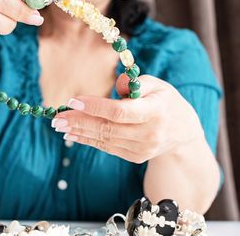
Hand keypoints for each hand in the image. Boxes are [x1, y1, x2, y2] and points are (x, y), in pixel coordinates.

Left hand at [51, 74, 204, 162]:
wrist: (182, 132)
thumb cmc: (165, 101)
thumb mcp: (156, 85)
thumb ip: (135, 82)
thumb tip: (117, 84)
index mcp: (156, 111)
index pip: (120, 111)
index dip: (95, 107)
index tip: (73, 100)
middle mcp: (149, 133)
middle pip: (108, 128)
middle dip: (79, 121)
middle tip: (56, 117)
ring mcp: (142, 149)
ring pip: (105, 139)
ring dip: (79, 132)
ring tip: (59, 125)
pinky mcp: (135, 157)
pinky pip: (107, 147)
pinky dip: (88, 140)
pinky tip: (73, 134)